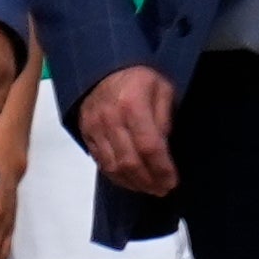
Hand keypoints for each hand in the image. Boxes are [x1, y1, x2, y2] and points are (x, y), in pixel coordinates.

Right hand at [77, 66, 179, 197]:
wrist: (102, 68)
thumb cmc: (139, 77)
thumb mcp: (162, 89)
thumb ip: (165, 118)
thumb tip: (165, 147)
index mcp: (133, 106)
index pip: (149, 146)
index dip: (161, 168)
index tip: (173, 181)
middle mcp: (110, 120)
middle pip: (129, 161)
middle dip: (148, 181)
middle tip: (163, 189)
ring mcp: (95, 128)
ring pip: (112, 166)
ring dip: (132, 183)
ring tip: (149, 188)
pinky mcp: (86, 134)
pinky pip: (100, 162)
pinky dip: (116, 176)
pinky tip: (130, 180)